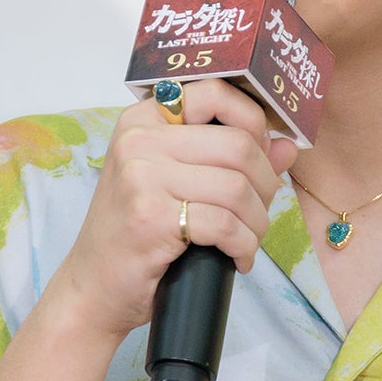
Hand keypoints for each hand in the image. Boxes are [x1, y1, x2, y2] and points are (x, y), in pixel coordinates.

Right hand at [56, 79, 298, 342]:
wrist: (93, 287)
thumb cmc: (138, 232)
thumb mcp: (178, 183)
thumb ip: (232, 158)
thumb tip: (287, 144)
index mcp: (144, 120)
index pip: (215, 93)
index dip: (254, 120)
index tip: (264, 153)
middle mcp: (139, 140)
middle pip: (238, 145)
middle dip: (265, 184)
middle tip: (259, 210)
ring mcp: (141, 177)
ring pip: (237, 187)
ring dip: (257, 221)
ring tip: (248, 239)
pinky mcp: (150, 218)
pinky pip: (225, 224)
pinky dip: (244, 246)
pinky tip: (238, 258)